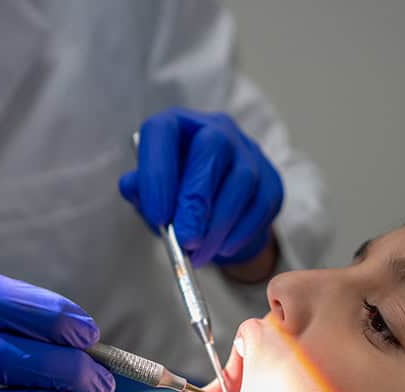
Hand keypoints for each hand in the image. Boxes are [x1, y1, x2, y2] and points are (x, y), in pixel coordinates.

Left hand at [119, 107, 283, 266]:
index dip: (158, 172)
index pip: (163, 131)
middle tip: (185, 239)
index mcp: (177, 125)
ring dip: (219, 224)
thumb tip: (132, 186)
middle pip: (212, 148)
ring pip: (241, 180)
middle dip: (197, 199)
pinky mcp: (271, 180)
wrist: (217, 212)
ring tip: (198, 254)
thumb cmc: (176, 199)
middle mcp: (215, 129)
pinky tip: (222, 248)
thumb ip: (140, 191)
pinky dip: (241, 231)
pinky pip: (261, 204)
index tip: (156, 215)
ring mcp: (248, 152)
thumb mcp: (151, 195)